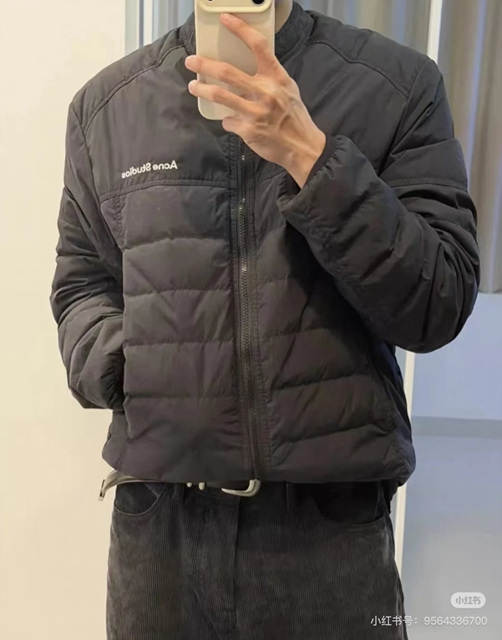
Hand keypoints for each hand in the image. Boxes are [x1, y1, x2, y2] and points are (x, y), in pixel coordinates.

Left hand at [184, 12, 325, 186]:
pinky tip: (231, 121)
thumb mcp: (288, 90)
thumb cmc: (294, 117)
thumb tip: (246, 69)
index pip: (258, 46)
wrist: (301, 147)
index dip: (240, 29)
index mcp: (277, 77)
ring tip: (193, 86)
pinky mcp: (248, 130)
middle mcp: (266, 92)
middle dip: (205, 65)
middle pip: (228, 72)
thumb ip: (269, 78)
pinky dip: (227, 120)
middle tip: (191, 61)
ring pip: (220, 95)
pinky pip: (228, 120)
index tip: (225, 19)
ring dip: (202, 89)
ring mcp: (256, 112)